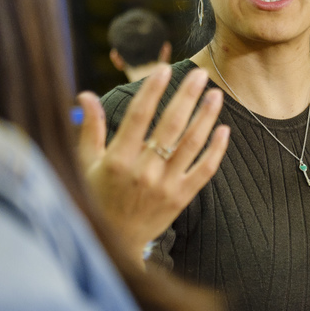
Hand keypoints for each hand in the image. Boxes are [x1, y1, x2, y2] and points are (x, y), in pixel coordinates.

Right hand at [77, 66, 229, 257]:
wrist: (114, 241)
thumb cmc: (97, 197)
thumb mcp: (87, 164)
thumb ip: (90, 129)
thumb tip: (85, 95)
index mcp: (117, 159)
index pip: (139, 116)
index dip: (152, 90)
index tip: (164, 69)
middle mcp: (143, 171)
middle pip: (171, 125)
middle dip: (187, 96)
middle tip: (200, 74)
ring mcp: (165, 185)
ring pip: (192, 144)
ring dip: (207, 117)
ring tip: (216, 95)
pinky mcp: (182, 197)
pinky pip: (204, 169)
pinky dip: (216, 149)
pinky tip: (223, 130)